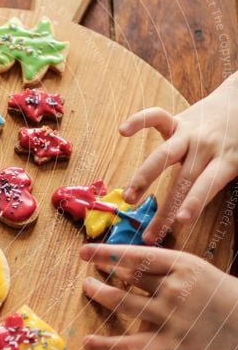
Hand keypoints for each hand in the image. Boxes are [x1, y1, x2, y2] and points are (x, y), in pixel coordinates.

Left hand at [80, 244, 237, 349]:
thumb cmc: (218, 294)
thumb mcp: (195, 269)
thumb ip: (162, 267)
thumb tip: (124, 265)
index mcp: (182, 264)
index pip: (136, 255)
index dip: (107, 253)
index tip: (84, 251)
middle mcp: (174, 288)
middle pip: (129, 277)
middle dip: (105, 272)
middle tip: (88, 272)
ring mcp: (171, 315)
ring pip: (125, 303)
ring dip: (101, 294)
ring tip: (88, 287)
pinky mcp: (170, 340)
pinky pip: (133, 343)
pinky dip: (108, 344)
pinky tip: (89, 343)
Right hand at [119, 73, 237, 242]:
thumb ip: (229, 180)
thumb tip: (227, 209)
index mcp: (227, 160)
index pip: (207, 184)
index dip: (194, 202)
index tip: (182, 221)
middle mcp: (205, 147)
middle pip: (182, 180)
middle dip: (165, 208)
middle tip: (149, 231)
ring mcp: (189, 133)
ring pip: (163, 156)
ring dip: (143, 176)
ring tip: (128, 196)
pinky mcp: (177, 121)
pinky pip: (156, 117)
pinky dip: (138, 121)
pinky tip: (122, 131)